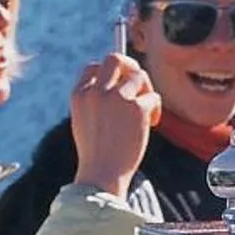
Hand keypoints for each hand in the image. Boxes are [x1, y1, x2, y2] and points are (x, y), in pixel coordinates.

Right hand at [69, 53, 157, 192]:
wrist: (102, 175)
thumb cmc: (97, 154)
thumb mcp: (85, 121)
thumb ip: (97, 100)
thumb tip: (121, 82)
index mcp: (79, 95)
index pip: (93, 67)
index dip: (110, 73)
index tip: (120, 85)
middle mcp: (96, 92)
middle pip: (115, 59)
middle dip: (130, 68)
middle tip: (140, 86)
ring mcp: (116, 98)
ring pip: (139, 75)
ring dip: (146, 91)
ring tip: (145, 112)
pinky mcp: (136, 108)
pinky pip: (153, 97)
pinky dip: (156, 110)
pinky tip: (151, 124)